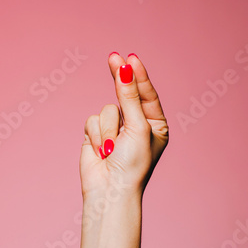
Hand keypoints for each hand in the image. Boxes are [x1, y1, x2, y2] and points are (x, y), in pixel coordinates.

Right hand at [80, 52, 168, 198]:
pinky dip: (95, 135)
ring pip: (107, 109)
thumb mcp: (137, 127)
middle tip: (113, 57)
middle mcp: (135, 124)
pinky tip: (100, 151)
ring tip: (111, 148)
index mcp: (155, 124)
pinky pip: (92, 120)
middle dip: (120, 79)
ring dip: (108, 129)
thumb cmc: (132, 163)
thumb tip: (125, 70)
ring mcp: (115, 129)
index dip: (138, 75)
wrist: (109, 190)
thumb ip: (129, 97)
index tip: (130, 58)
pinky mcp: (96, 134)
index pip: (146, 94)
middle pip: (125, 94)